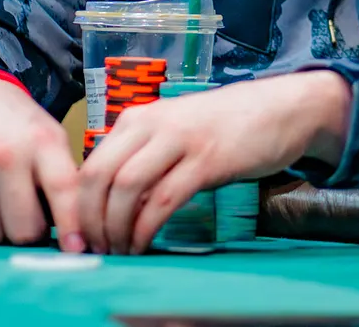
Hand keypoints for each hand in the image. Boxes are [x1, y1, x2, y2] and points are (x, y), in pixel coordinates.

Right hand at [0, 77, 82, 250]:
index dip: (71, 226)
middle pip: (22, 229)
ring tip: (2, 211)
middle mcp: (6, 154)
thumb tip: (75, 233)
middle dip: (29, 234)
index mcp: (43, 141)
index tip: (75, 250)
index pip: (62, 190)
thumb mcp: (51, 137)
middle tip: (29, 223)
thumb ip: (64, 178)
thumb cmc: (20, 125)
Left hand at [78, 70, 351, 254]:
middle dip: (90, 220)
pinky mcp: (207, 160)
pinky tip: (144, 242)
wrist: (280, 108)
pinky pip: (164, 199)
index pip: (90, 164)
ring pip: (127, 188)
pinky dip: (147, 227)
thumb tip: (110, 201)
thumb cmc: (224, 125)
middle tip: (96, 248)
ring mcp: (180, 140)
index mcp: (138, 118)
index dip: (79, 205)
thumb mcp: (174, 131)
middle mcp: (152, 124)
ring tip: (119, 250)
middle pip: (100, 176)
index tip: (82, 234)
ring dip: (116, 227)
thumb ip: (143, 156)